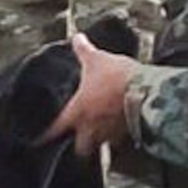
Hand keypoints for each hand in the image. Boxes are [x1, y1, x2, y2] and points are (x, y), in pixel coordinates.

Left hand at [43, 33, 136, 154]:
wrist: (148, 90)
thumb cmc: (118, 78)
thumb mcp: (97, 60)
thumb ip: (84, 50)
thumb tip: (77, 38)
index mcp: (78, 111)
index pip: (56, 129)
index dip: (46, 136)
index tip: (40, 141)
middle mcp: (92, 127)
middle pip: (80, 148)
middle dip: (78, 146)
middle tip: (79, 141)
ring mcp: (111, 134)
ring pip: (101, 146)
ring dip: (100, 141)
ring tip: (102, 134)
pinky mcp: (129, 134)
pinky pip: (121, 141)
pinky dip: (120, 136)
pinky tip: (122, 129)